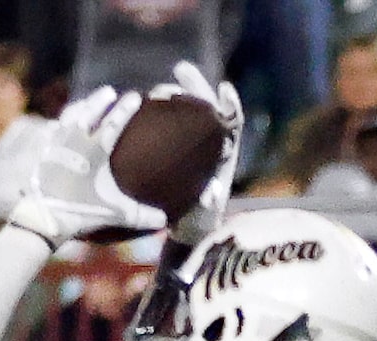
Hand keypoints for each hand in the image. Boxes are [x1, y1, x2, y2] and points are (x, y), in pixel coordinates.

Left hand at [9, 86, 167, 248]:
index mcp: (95, 149)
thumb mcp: (114, 212)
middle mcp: (76, 139)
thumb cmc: (82, 209)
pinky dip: (59, 124)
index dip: (125, 108)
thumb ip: (140, 215)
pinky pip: (52, 131)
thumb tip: (164, 220)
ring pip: (69, 116)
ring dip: (80, 107)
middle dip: (100, 100)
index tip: (135, 95)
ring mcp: (58, 143)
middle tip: (109, 91)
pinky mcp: (44, 152)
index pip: (114, 122)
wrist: (46, 215)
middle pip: (89, 111)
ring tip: (86, 103)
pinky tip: (60, 124)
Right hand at [157, 60, 244, 233]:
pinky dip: (158, 112)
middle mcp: (210, 147)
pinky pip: (167, 124)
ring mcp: (191, 146)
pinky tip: (143, 104)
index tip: (224, 89)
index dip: (231, 106)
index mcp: (224, 157)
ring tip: (159, 91)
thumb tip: (212, 195)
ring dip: (176, 95)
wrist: (187, 232)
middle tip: (181, 71)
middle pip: (208, 109)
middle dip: (197, 87)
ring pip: (186, 112)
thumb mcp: (205, 216)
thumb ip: (209, 205)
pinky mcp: (173, 149)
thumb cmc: (198, 224)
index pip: (233, 123)